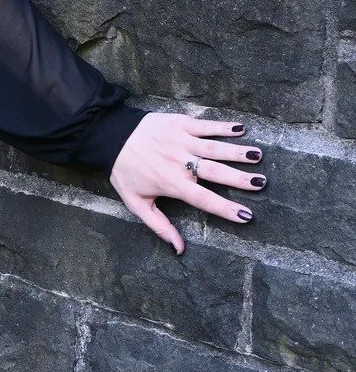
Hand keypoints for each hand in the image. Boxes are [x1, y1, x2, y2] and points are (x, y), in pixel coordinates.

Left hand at [108, 113, 265, 254]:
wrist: (110, 137)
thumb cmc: (125, 172)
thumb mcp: (137, 203)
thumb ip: (160, 226)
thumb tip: (178, 249)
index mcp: (172, 184)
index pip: (203, 199)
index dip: (225, 209)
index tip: (246, 216)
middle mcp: (179, 162)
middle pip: (215, 172)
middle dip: (240, 179)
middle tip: (261, 183)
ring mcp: (181, 141)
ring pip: (214, 147)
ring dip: (237, 151)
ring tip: (258, 155)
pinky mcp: (180, 123)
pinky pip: (206, 125)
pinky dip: (223, 127)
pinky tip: (241, 129)